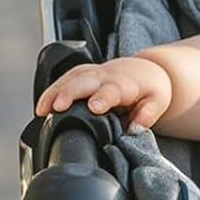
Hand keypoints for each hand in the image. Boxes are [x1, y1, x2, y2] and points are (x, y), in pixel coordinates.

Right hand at [34, 56, 173, 133]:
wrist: (145, 70)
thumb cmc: (150, 89)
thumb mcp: (157, 102)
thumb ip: (147, 115)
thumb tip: (134, 129)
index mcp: (124, 85)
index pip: (111, 91)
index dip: (102, 98)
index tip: (94, 107)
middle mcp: (105, 76)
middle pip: (84, 82)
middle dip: (70, 92)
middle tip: (57, 107)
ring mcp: (92, 73)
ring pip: (70, 79)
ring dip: (54, 92)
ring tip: (42, 110)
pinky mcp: (82, 74)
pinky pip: (65, 79)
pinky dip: (52, 91)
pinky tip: (42, 106)